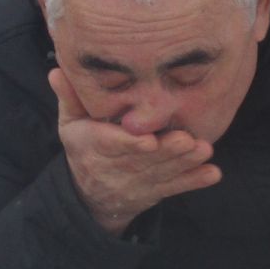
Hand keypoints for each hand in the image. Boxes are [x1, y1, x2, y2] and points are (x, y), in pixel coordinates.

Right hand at [53, 68, 220, 234]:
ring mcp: (139, 181)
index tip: (148, 140)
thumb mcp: (71, 124)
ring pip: (163, 173)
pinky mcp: (157, 190)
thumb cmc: (84, 147)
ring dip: (185, 164)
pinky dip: (195, 182)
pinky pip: (176, 187)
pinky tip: (213, 174)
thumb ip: (69, 98)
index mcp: (95, 147)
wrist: (91, 197)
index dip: (130, 144)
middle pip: (144, 160)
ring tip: (204, 151)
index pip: (112, 145)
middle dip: (167, 151)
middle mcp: (118, 168)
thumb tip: (56, 71)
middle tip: (188, 140)